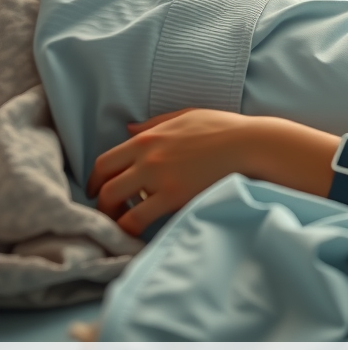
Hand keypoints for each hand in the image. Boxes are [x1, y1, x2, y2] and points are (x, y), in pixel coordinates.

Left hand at [87, 108, 259, 235]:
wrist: (251, 144)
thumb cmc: (224, 128)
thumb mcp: (186, 117)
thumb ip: (154, 124)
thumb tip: (128, 128)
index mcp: (147, 138)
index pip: (104, 162)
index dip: (95, 180)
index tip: (98, 190)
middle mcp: (146, 158)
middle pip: (105, 186)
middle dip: (102, 203)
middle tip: (109, 213)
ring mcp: (159, 178)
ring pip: (116, 204)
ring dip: (114, 218)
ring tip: (123, 225)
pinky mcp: (174, 197)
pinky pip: (139, 218)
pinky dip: (132, 228)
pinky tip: (139, 232)